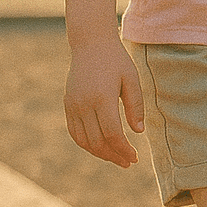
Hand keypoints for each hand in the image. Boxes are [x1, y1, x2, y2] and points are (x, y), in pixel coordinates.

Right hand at [64, 38, 144, 167]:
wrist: (90, 44)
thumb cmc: (116, 60)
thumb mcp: (132, 79)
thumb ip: (136, 106)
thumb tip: (138, 132)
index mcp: (102, 97)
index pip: (112, 134)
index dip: (123, 149)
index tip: (135, 157)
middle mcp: (84, 104)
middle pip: (97, 141)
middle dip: (113, 156)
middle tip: (128, 162)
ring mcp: (73, 105)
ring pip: (83, 140)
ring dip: (100, 153)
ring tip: (116, 157)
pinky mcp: (68, 105)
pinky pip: (74, 132)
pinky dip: (86, 144)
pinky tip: (100, 147)